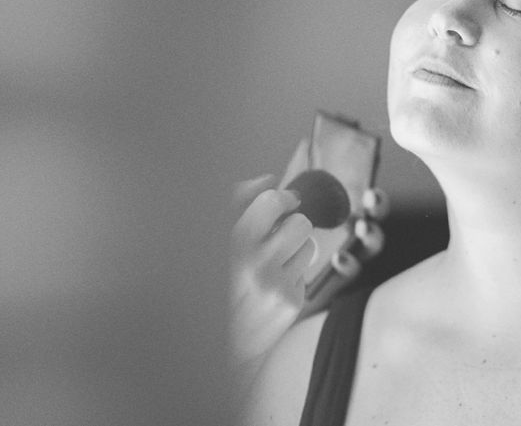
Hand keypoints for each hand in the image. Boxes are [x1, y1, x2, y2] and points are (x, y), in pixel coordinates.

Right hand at [229, 174, 315, 368]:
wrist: (212, 342)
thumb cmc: (211, 281)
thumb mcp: (212, 239)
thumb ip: (236, 203)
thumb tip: (268, 178)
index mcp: (231, 244)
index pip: (272, 201)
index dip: (282, 198)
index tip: (283, 201)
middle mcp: (255, 265)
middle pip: (300, 222)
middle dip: (291, 225)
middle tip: (277, 235)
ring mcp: (276, 286)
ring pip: (309, 245)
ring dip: (295, 248)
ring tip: (272, 262)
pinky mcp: (291, 303)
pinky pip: (305, 271)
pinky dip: (292, 273)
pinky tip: (271, 285)